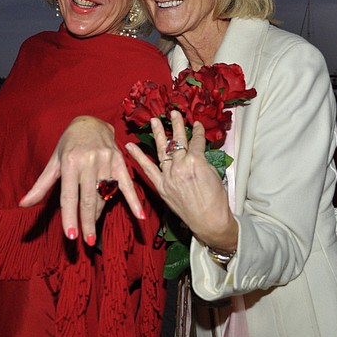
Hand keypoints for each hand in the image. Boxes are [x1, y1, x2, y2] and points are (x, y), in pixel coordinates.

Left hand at [18, 116, 143, 245]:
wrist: (90, 121)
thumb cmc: (69, 144)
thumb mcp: (53, 161)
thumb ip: (40, 185)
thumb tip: (23, 204)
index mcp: (70, 161)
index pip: (69, 195)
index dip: (70, 216)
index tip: (71, 236)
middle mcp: (89, 161)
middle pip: (89, 199)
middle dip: (88, 222)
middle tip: (87, 241)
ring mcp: (107, 160)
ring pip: (105, 195)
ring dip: (100, 214)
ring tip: (93, 230)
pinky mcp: (120, 161)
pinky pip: (127, 184)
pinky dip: (133, 200)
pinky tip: (139, 216)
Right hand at [126, 111, 237, 251]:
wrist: (207, 221)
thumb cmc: (196, 215)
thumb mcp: (175, 202)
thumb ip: (175, 185)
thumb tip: (182, 172)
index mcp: (161, 186)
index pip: (147, 167)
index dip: (137, 155)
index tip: (129, 146)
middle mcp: (169, 174)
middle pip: (162, 148)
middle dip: (158, 132)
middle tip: (154, 120)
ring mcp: (181, 166)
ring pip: (178, 141)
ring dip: (177, 125)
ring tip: (174, 115)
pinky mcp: (195, 161)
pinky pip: (196, 142)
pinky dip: (198, 132)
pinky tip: (198, 125)